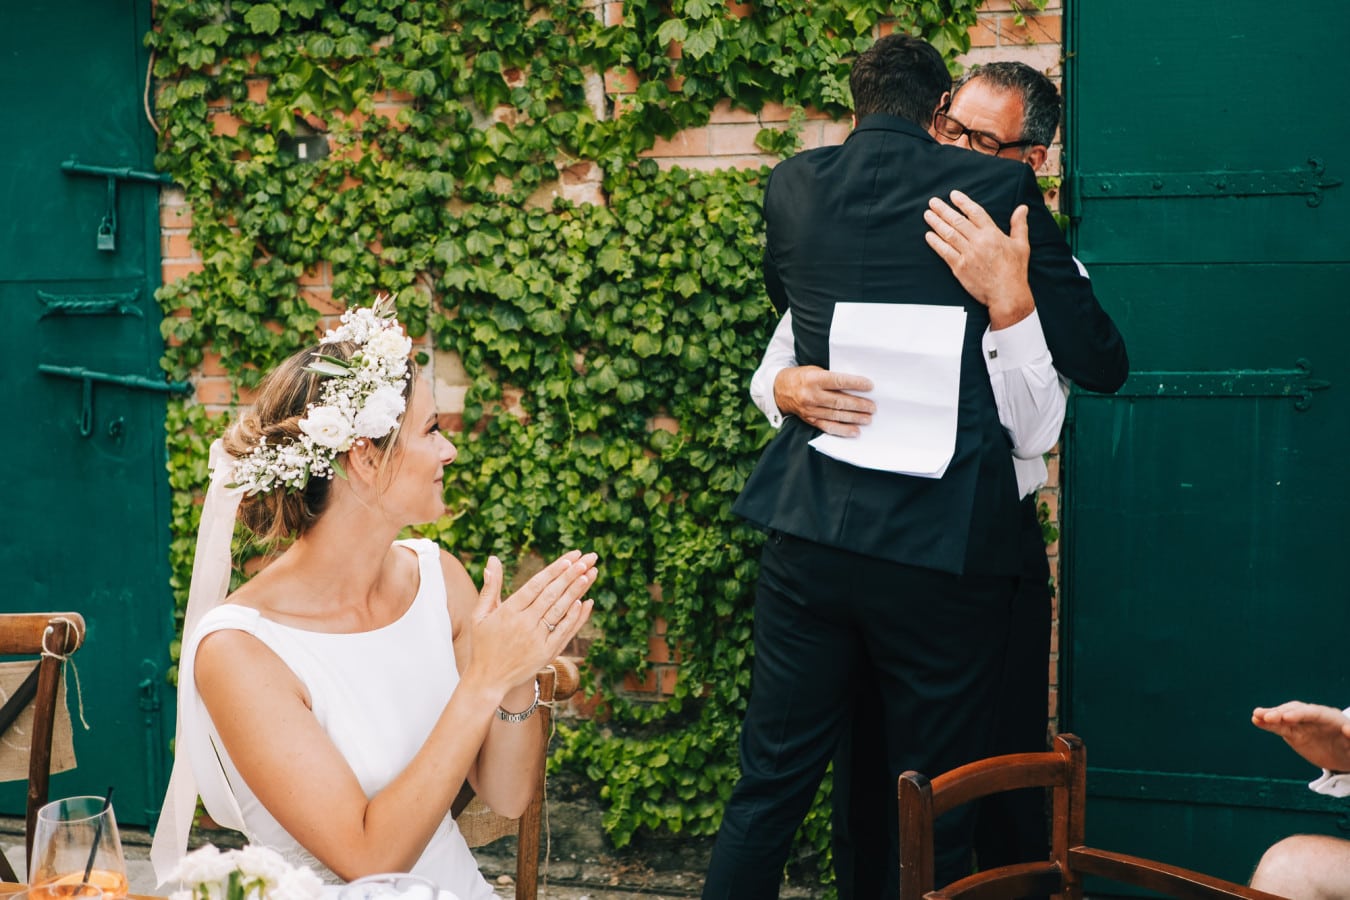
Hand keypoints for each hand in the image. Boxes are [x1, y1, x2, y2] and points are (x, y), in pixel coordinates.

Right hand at [467, 551, 595, 695]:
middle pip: (551, 594)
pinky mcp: (546, 653)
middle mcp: (524, 624)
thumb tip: (493, 558)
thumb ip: (490, 586)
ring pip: (560, 610)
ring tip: (590, 573)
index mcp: (508, 612)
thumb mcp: (481, 614)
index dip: (553, 571)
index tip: (569, 559)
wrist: (488, 680)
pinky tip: (585, 601)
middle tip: (586, 559)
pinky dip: (575, 617)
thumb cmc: (483, 644)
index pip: (535, 586)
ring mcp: (537, 639)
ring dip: (577, 591)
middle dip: (570, 575)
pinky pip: (564, 631)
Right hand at [773, 366, 873, 436]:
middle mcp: (811, 395)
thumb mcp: (815, 370)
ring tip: (868, 419)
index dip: (856, 384)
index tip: (870, 386)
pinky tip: (854, 431)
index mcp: (814, 379)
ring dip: (854, 418)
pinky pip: (828, 427)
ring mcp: (810, 409)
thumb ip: (832, 378)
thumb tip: (856, 385)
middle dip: (859, 405)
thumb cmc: (803, 377)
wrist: (780, 389)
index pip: (839, 381)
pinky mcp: (810, 420)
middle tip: (872, 407)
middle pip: (839, 401)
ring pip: (836, 415)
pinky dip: (842, 430)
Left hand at [924, 190, 1034, 329]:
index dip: (963, 202)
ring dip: (936, 223)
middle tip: (932, 202)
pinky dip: (935, 243)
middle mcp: (978, 241)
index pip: (975, 212)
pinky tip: (928, 236)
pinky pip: (944, 252)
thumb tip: (1022, 208)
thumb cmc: (1015, 270)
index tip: (953, 195)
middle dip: (943, 210)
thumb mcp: (1022, 245)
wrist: (1007, 293)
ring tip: (928, 215)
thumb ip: (1019, 225)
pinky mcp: (959, 268)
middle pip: (957, 221)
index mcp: (992, 233)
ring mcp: (967, 254)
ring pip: (949, 234)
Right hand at [1252, 700, 1349, 771]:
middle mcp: (1314, 717)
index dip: (1299, 714)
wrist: (1346, 756)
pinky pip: (1280, 728)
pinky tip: (1256, 720)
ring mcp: (1302, 724)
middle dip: (1281, 713)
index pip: (1314, 713)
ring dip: (1270, 716)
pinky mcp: (1294, 733)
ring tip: (1256, 715)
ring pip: (1285, 717)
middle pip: (1296, 712)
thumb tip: (1348, 729)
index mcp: (1331, 718)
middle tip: (1266, 717)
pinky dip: (1268, 724)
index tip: (1286, 718)